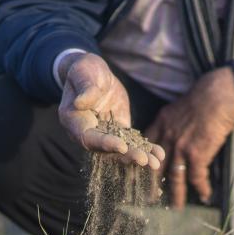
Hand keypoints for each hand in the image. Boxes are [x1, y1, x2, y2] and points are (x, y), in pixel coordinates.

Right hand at [58, 53, 163, 168]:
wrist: (91, 73)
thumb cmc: (83, 71)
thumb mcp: (82, 73)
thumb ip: (85, 89)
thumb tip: (81, 102)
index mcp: (74, 122)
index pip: (88, 138)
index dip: (104, 144)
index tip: (121, 146)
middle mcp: (88, 133)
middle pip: (107, 150)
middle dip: (127, 156)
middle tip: (144, 160)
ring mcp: (104, 133)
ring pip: (121, 150)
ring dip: (139, 156)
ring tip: (156, 163)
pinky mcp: (118, 130)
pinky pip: (131, 142)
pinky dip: (145, 148)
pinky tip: (159, 154)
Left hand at [146, 67, 233, 209]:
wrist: (218, 95)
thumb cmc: (204, 97)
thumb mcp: (178, 107)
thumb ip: (171, 122)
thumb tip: (172, 134)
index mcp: (161, 124)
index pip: (144, 147)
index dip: (140, 162)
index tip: (136, 173)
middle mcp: (167, 138)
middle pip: (155, 167)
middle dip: (152, 185)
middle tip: (149, 199)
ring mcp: (181, 147)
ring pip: (175, 177)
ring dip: (176, 194)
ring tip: (176, 207)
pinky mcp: (197, 153)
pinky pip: (197, 176)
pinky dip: (202, 187)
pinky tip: (205, 195)